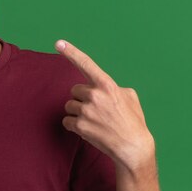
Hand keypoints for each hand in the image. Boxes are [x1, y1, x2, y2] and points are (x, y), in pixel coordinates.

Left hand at [55, 39, 154, 170]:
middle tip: (96, 110)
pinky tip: (88, 129)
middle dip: (82, 98)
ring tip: (94, 121)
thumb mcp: (130, 96)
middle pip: (74, 90)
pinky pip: (67, 121)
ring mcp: (86, 111)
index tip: (58, 43)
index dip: (71, 52)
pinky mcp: (79, 126)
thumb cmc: (133, 121)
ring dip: (78, 113)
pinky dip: (74, 125)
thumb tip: (101, 86)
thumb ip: (112, 86)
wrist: (133, 147)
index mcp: (107, 85)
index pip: (86, 64)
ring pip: (70, 106)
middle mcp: (95, 95)